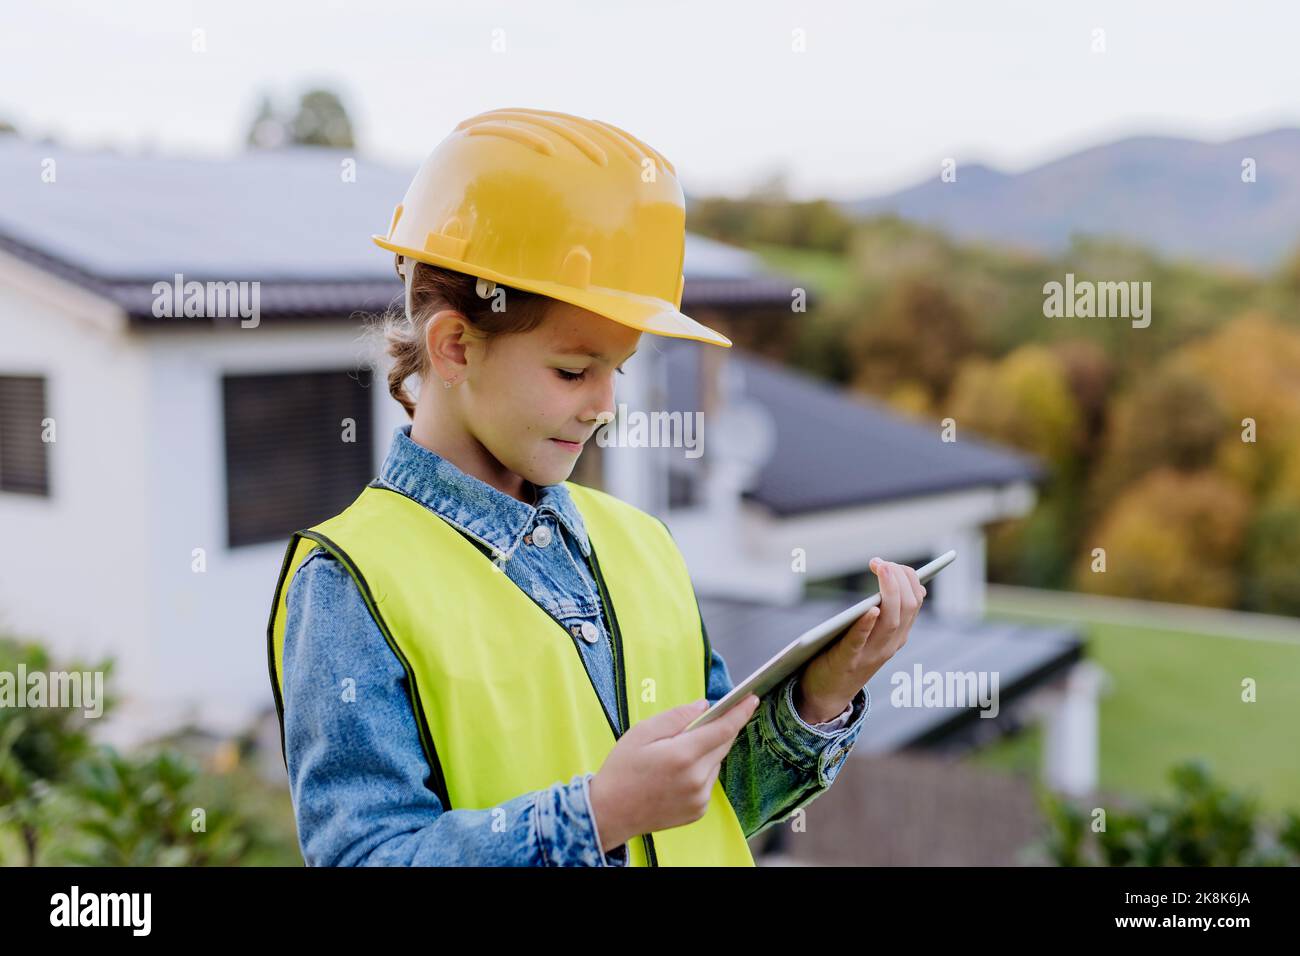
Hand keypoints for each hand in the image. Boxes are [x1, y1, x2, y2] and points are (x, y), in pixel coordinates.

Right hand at [588, 695, 759, 851]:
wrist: (609, 813)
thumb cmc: (622, 769)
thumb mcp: (642, 732)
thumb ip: (676, 716)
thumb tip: (704, 706)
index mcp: (683, 755)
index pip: (723, 729)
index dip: (740, 713)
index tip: (752, 699)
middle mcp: (696, 779)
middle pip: (722, 745)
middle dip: (720, 729)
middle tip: (705, 720)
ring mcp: (699, 798)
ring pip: (716, 763)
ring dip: (706, 752)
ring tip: (677, 754)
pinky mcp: (698, 810)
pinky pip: (708, 782)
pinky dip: (700, 771)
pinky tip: (677, 773)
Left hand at [795, 557, 925, 722]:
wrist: (827, 693)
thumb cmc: (848, 654)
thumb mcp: (873, 633)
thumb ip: (887, 611)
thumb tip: (903, 580)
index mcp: (898, 634)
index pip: (915, 601)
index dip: (908, 578)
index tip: (893, 564)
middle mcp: (890, 645)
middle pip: (906, 608)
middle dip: (899, 580)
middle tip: (883, 563)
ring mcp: (871, 655)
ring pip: (890, 622)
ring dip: (889, 593)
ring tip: (882, 569)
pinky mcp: (848, 661)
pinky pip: (860, 641)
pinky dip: (866, 625)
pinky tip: (870, 609)